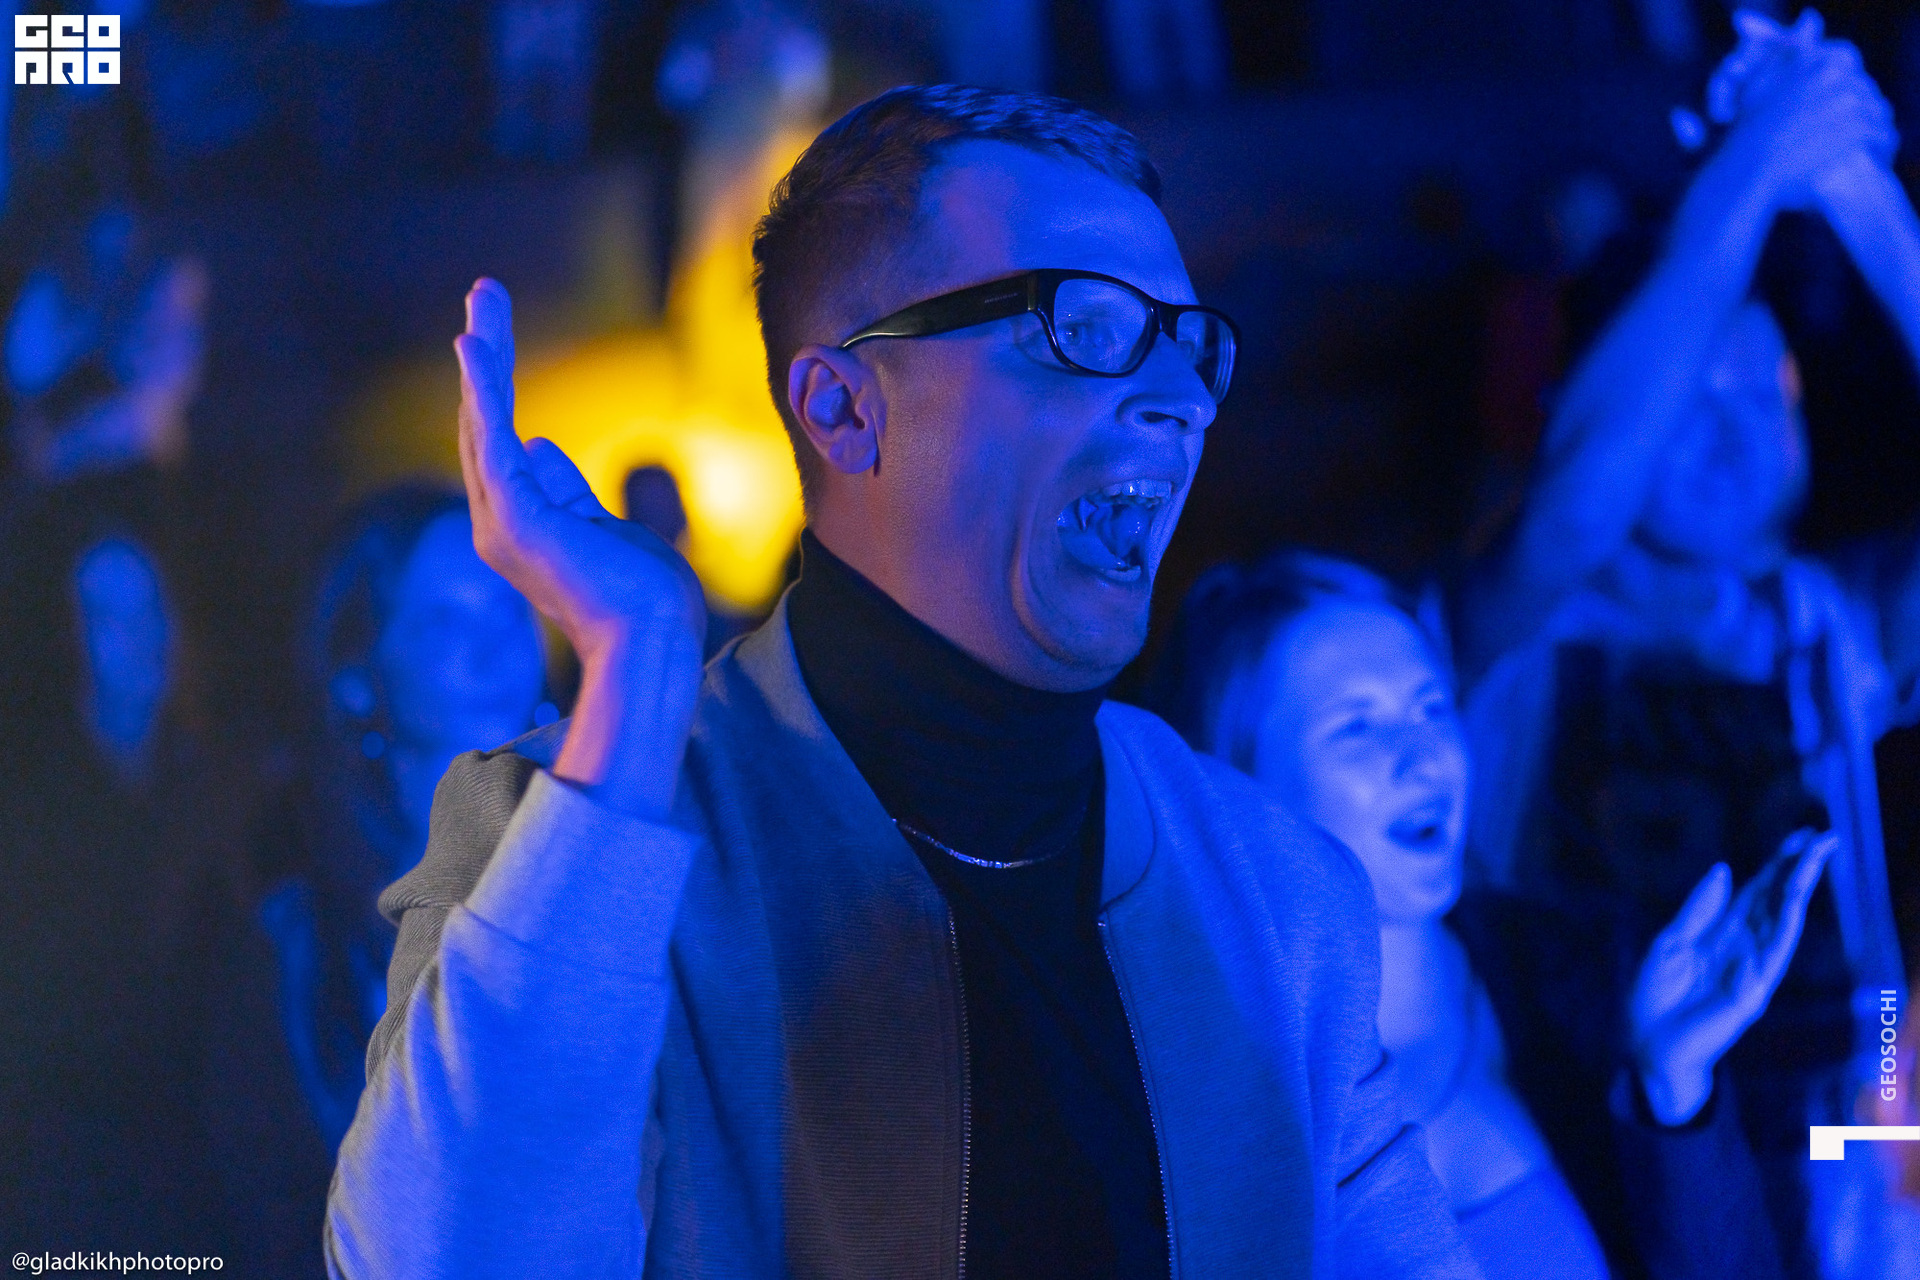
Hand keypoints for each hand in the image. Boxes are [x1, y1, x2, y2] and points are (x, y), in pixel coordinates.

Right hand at [456, 278, 705, 816]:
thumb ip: (567, 490)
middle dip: (487, 353)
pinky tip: (474, 345)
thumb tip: (538, 444)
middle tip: (483, 293)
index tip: (492, 338)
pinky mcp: (515, 518)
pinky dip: (483, 390)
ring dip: (485, 354)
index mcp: (520, 525)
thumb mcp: (604, 527)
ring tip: (482, 298)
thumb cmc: (641, 598)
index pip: (501, 442)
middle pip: (485, 422)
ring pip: (485, 421)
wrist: (652, 642)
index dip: (494, 385)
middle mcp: (498, 523)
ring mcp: (501, 522)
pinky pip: (492, 440)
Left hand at [1628, 828, 1835, 1124]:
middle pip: (1776, 901)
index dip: (1776, 864)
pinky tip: (1794, 903)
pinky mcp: (1752, 992)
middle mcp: (1742, 946)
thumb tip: (1724, 869)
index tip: (1798, 836)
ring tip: (1814, 860)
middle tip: (1822, 837)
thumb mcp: (1670, 943)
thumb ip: (1698, 909)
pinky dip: (1783, 929)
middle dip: (1798, 869)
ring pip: (1782, 922)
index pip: (1756, 892)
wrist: (1647, 1044)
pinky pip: (1772, 956)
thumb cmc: (1655, 997)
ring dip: (1799, 891)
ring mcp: (1751, 969)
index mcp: (1721, 932)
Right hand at [1707, 13, 1897, 212]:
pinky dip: (1879, 144)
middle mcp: (1837, 78)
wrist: (1749, 167)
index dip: (1843, 86)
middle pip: (1865, 88)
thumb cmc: (1748, 129)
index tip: (1835, 103)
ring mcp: (1850, 103)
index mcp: (1817, 62)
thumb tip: (1810, 20)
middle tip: (1844, 127)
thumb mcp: (1760, 81)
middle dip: (1858, 106)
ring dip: (1872, 124)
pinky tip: (1868, 153)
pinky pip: (1883, 135)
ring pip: (1878, 110)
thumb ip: (1788, 50)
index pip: (1849, 65)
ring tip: (1858, 142)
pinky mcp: (1858, 130)